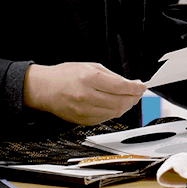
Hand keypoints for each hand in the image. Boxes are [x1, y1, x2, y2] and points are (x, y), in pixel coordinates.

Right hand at [23, 62, 145, 125]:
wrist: (44, 89)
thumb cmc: (65, 75)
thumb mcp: (89, 66)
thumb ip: (111, 76)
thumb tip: (129, 84)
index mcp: (89, 78)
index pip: (120, 86)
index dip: (136, 87)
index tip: (142, 86)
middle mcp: (87, 95)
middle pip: (120, 101)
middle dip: (134, 97)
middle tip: (138, 92)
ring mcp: (84, 110)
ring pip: (115, 112)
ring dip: (126, 106)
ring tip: (129, 99)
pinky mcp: (82, 121)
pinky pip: (105, 118)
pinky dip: (114, 112)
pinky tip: (116, 105)